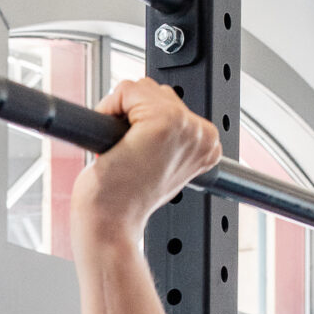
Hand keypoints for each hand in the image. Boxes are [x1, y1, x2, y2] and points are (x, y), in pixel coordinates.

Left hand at [70, 75, 221, 245]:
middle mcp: (201, 134)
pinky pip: (125, 91)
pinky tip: (114, 144)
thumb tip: (153, 110)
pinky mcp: (162, 120)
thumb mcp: (159, 164)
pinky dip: (108, 110)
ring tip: (122, 151)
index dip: (143, 124)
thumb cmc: (126, 200)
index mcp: (206, 144)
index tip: (140, 154)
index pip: (170, 104)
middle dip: (133, 116)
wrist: (111, 223)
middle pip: (157, 92)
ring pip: (141, 89)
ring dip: (121, 115)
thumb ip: (168, 136)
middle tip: (128, 154)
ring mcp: (185, 125)